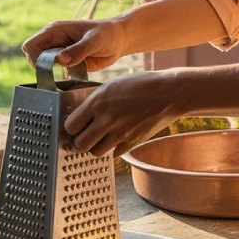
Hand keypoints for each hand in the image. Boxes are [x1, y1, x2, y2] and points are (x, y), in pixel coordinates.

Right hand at [22, 18, 127, 73]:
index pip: (31, 45)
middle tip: (62, 70)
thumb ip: (78, 50)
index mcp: (55, 30)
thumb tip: (59, 60)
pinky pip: (56, 73)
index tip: (52, 66)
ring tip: (70, 71)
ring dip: (51, 73)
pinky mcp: (67, 63)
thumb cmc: (108, 34)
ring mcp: (59, 53)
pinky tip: (74, 74)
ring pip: (43, 66)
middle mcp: (54, 41)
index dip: (36, 58)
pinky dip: (61, 77)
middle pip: (32, 57)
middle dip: (43, 67)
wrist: (120, 40)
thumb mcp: (94, 40)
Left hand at [64, 72, 180, 157]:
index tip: (74, 126)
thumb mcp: (112, 85)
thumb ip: (96, 101)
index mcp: (98, 102)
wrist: (168, 93)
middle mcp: (106, 120)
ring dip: (95, 147)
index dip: (70, 128)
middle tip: (83, 136)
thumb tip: (82, 114)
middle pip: (80, 144)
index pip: (70, 126)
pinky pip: (114, 153)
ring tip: (99, 138)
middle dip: (79, 142)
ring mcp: (120, 133)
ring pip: (95, 152)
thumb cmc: (141, 85)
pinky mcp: (132, 142)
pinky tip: (116, 138)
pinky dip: (112, 148)